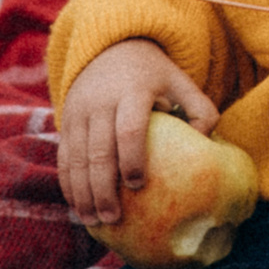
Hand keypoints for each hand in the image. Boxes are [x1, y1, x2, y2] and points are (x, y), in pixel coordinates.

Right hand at [58, 38, 219, 227]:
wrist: (110, 47)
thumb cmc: (155, 75)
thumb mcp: (181, 81)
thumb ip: (201, 109)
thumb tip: (204, 142)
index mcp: (132, 91)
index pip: (128, 128)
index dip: (131, 158)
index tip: (137, 185)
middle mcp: (100, 102)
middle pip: (98, 151)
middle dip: (103, 188)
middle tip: (113, 218)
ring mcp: (78, 112)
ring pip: (76, 158)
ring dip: (82, 193)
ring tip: (93, 221)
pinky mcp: (65, 120)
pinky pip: (64, 157)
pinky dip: (69, 184)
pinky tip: (78, 207)